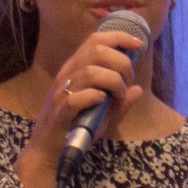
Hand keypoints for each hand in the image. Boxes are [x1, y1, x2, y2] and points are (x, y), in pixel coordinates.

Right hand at [15, 23, 148, 187]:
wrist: (49, 150)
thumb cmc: (75, 128)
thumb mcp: (103, 113)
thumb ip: (121, 102)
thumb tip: (138, 90)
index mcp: (75, 69)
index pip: (96, 39)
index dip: (119, 37)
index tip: (138, 46)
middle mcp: (66, 75)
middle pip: (97, 51)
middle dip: (121, 63)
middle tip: (127, 81)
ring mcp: (61, 92)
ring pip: (90, 72)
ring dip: (113, 82)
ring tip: (118, 95)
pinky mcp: (60, 111)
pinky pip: (78, 97)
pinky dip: (95, 97)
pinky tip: (102, 103)